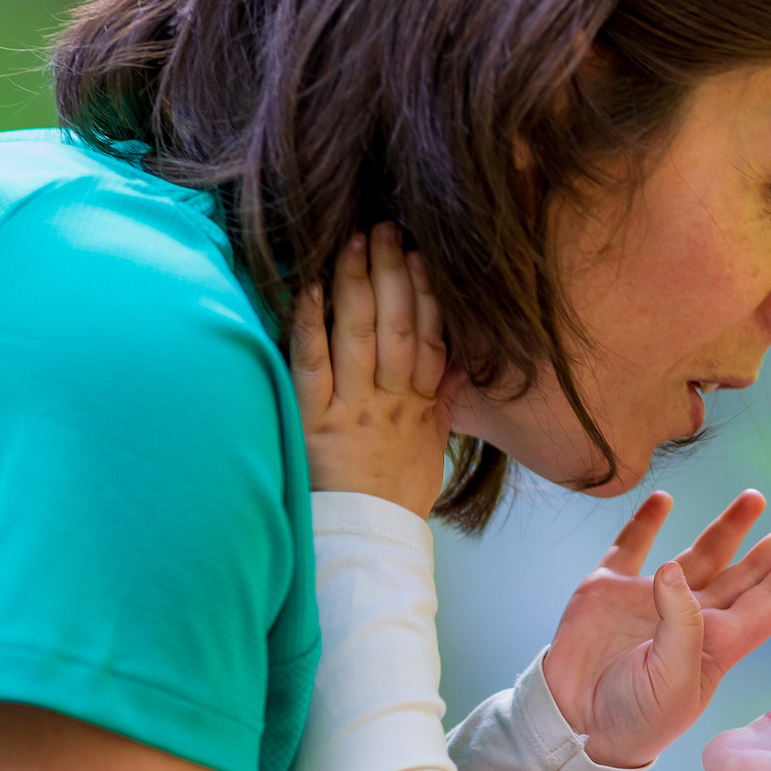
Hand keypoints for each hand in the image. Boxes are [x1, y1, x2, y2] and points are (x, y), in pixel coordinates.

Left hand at [291, 225, 448, 517]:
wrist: (369, 542)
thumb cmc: (396, 497)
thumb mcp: (432, 449)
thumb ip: (445, 401)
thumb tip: (461, 361)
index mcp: (422, 406)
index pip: (432, 338)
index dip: (430, 293)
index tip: (425, 255)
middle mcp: (390, 402)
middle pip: (398, 326)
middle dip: (394, 273)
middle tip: (388, 228)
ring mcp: (353, 409)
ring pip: (361, 335)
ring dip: (357, 283)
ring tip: (355, 241)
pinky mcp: (314, 421)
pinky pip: (313, 363)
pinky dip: (311, 323)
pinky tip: (309, 287)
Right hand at [543, 489, 770, 768]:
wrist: (572, 724)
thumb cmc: (635, 716)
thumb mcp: (670, 678)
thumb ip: (679, 623)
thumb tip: (672, 569)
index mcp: (716, 643)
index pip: (766, 601)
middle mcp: (691, 617)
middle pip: (745, 573)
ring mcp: (651, 600)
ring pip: (701, 555)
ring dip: (728, 527)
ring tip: (754, 498)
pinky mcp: (610, 591)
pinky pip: (631, 548)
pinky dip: (645, 523)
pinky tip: (662, 499)